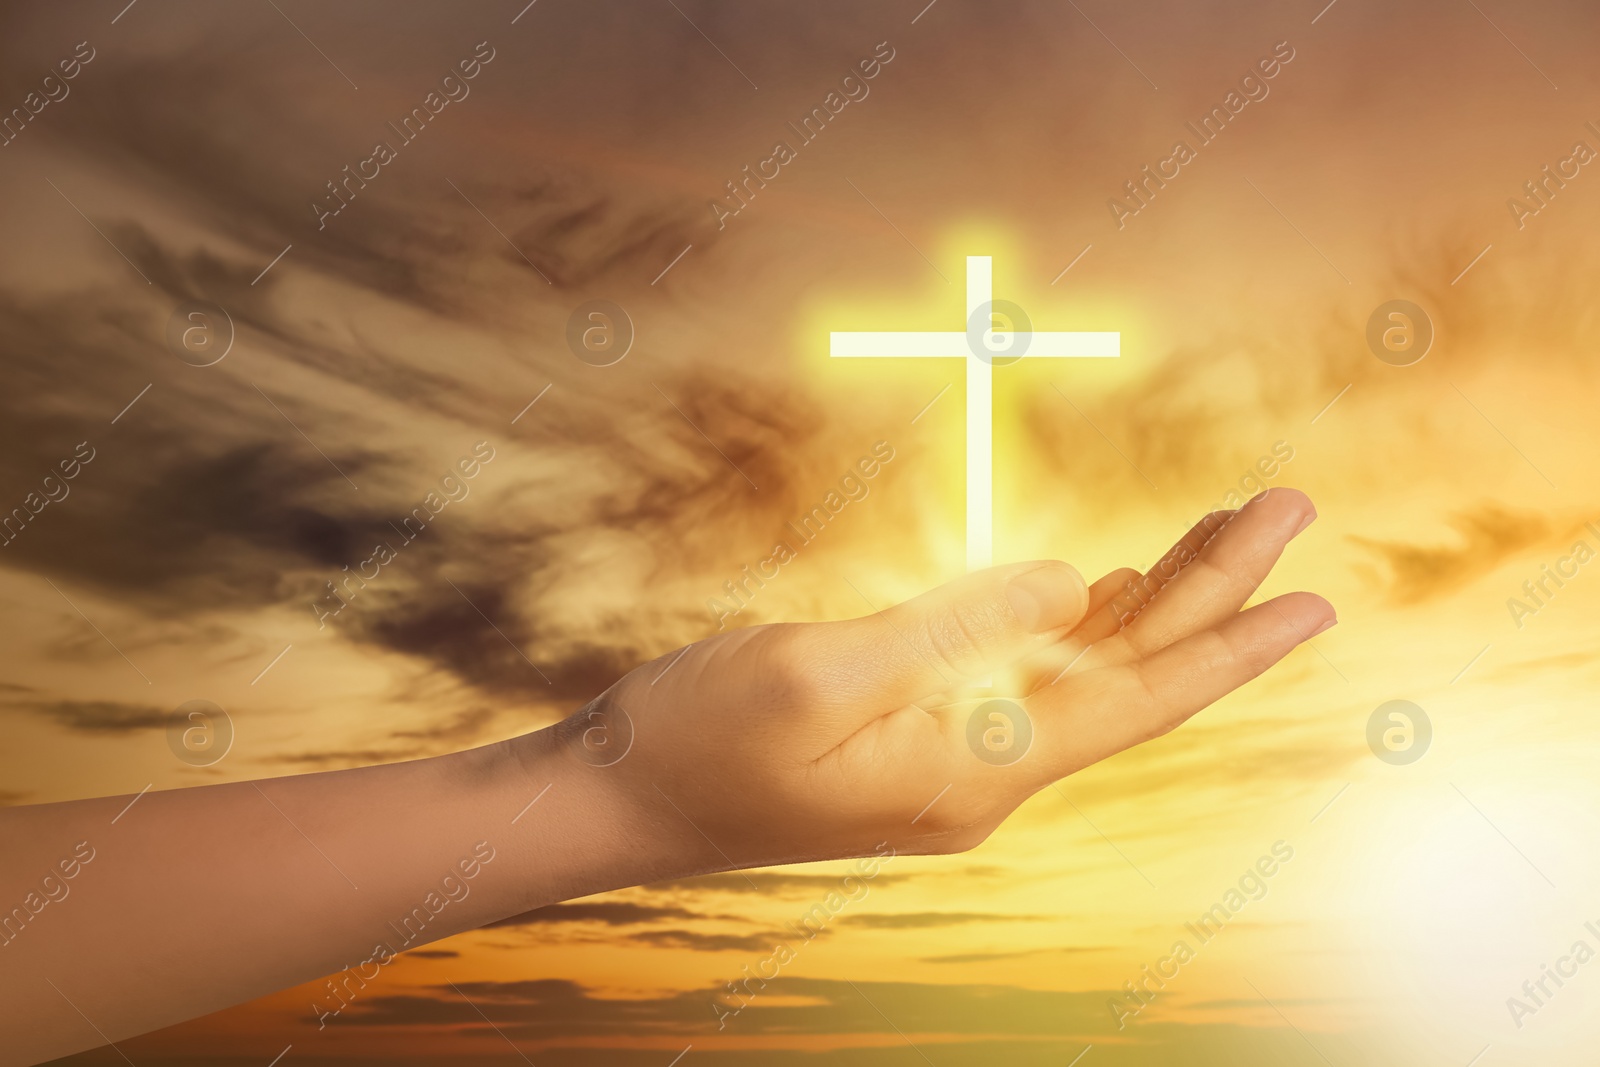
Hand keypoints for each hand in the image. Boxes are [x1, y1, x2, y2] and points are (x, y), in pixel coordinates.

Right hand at [528, 488, 1332, 877]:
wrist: (618, 800)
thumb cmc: (699, 738)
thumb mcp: (821, 671)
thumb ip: (957, 625)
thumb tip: (1077, 583)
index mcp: (971, 769)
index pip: (1135, 700)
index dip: (1228, 644)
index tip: (1312, 592)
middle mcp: (982, 773)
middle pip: (1126, 677)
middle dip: (1211, 592)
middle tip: (1286, 505)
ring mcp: (951, 758)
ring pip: (1084, 672)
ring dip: (1157, 602)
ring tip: (1224, 531)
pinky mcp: (917, 737)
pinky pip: (1030, 677)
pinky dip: (1082, 624)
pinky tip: (1114, 589)